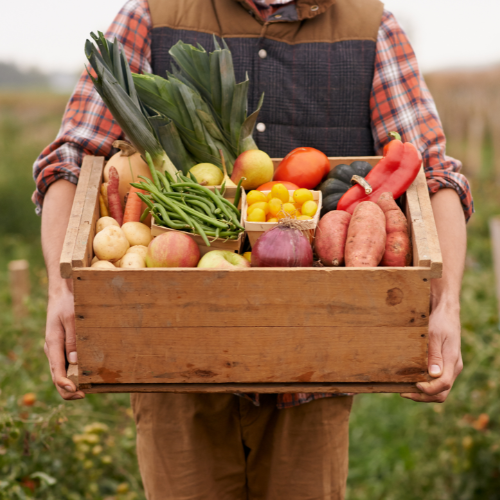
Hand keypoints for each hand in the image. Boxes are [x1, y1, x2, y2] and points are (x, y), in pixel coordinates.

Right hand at [44, 283, 84, 400]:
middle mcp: (52, 350)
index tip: (78, 392)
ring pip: (61, 372)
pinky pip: (65, 364)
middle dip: (69, 390)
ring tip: (88, 389)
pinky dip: (73, 373)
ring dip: (72, 383)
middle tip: (85, 395)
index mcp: (53, 344)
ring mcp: (56, 349)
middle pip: (57, 377)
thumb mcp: (72, 319)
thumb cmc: (67, 303)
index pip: (56, 372)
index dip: (66, 385)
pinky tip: (86, 376)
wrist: (62, 293)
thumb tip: (75, 362)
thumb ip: (73, 340)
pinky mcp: (62, 346)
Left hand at [401, 301, 461, 402]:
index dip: (428, 389)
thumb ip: (434, 355)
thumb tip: (433, 375)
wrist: (446, 311)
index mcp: (452, 361)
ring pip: (440, 389)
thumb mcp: (434, 335)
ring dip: (424, 393)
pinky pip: (437, 381)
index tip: (413, 385)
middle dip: (423, 396)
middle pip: (442, 393)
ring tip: (405, 389)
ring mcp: (450, 367)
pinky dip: (425, 385)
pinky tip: (411, 380)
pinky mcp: (445, 364)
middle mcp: (453, 367)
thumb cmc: (439, 321)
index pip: (443, 385)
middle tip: (404, 392)